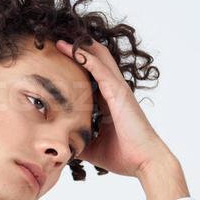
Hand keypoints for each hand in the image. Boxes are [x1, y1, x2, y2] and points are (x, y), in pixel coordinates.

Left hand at [55, 38, 175, 177]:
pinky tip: (70, 49)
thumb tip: (59, 144)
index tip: (56, 59)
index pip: (91, 76)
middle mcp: (114, 90)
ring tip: (59, 37)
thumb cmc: (123, 156)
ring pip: (98, 58)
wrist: (144, 162)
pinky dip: (84, 57)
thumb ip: (77, 140)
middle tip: (55, 40)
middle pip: (96, 60)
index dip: (76, 65)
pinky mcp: (117, 92)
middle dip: (77, 49)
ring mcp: (117, 89)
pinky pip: (99, 68)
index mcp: (108, 101)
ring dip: (79, 46)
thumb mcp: (92, 147)